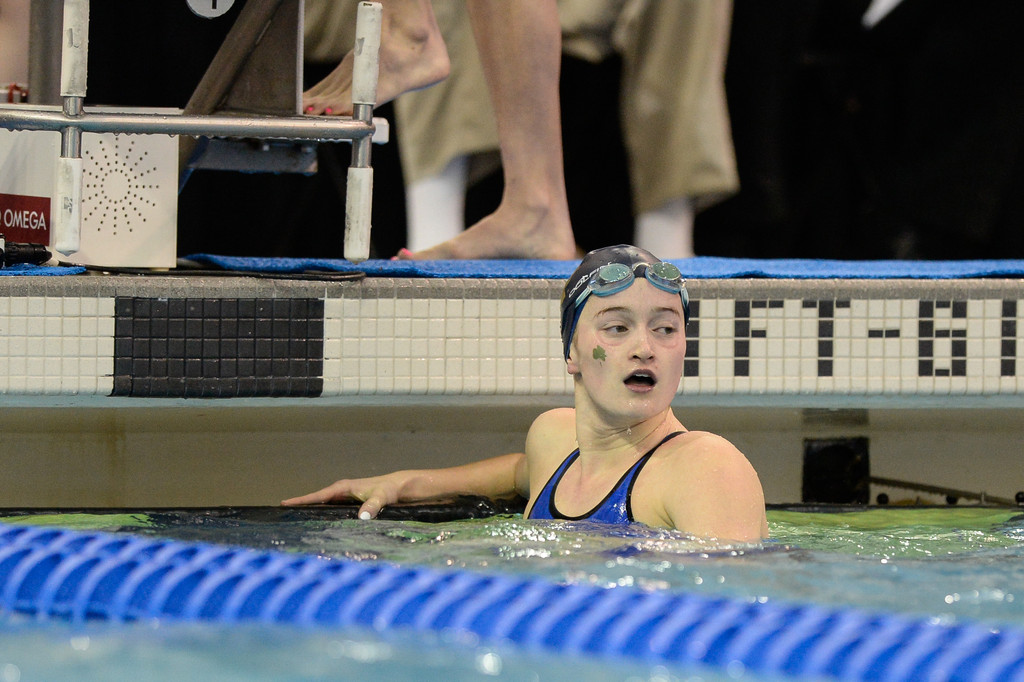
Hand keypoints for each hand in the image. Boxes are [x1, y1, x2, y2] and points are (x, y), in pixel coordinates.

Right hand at [281, 473, 404, 519]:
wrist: (399, 488)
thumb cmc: (389, 490)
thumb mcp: (382, 497)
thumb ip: (373, 506)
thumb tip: (362, 517)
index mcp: (343, 487)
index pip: (317, 495)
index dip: (300, 500)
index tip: (283, 504)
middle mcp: (340, 492)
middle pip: (315, 501)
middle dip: (299, 508)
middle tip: (281, 518)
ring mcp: (343, 499)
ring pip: (322, 507)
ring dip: (309, 514)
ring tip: (292, 525)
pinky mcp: (348, 506)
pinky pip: (330, 512)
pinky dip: (321, 518)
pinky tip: (316, 528)